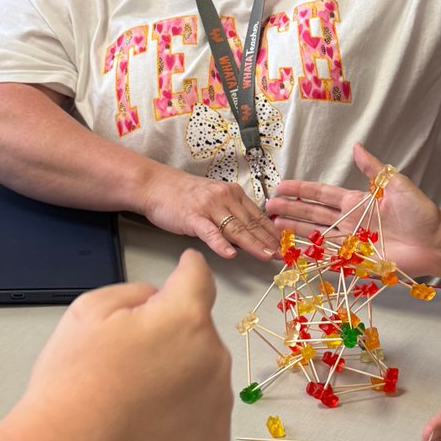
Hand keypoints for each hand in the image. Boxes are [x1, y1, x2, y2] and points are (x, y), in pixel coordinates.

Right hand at [19, 249, 231, 440]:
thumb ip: (134, 292)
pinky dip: (181, 424)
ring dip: (179, 384)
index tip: (189, 267)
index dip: (190, 269)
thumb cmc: (73, 386)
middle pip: (198, 336)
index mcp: (185, 318)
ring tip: (130, 408)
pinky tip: (145, 434)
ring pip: (203, 380)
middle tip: (126, 367)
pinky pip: (203, 422)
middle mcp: (214, 358)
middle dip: (172, 341)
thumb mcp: (87, 312)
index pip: (198, 279)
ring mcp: (219, 406)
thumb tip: (158, 298)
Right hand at [140, 161, 276, 260]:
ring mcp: (209, 207)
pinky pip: (210, 232)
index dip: (272, 232)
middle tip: (281, 255)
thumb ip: (231, 214)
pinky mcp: (192, 217)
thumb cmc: (184, 195)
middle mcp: (225, 197)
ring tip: (266, 255)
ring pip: (236, 228)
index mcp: (233, 193)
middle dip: (268, 241)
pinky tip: (230, 254)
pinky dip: (220, 244)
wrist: (156, 185)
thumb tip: (247, 237)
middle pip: (251, 223)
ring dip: (253, 244)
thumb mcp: (214, 199)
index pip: (258, 216)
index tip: (284, 245)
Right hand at [266, 144, 440, 278]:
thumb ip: (372, 169)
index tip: (281, 187)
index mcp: (356, 202)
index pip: (321, 194)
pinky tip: (292, 252)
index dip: (301, 190)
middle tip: (267, 208)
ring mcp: (350, 242)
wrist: (434, 242)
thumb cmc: (419, 212)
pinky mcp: (355, 260)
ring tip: (272, 228)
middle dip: (290, 211)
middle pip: (312, 215)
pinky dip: (310, 256)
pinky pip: (328, 258)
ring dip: (294, 232)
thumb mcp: (395, 183)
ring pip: (315, 236)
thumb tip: (356, 147)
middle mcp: (349, 221)